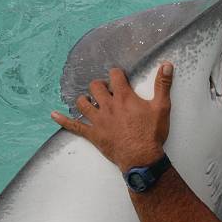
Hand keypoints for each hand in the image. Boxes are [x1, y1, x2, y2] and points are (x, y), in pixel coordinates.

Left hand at [51, 63, 172, 171]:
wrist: (142, 157)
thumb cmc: (152, 133)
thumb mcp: (162, 107)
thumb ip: (163, 85)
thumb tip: (167, 65)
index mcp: (124, 97)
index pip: (115, 76)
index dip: (117, 74)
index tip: (119, 77)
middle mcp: (108, 106)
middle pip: (95, 87)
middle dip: (99, 85)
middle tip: (105, 90)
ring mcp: (98, 120)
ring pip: (83, 103)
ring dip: (84, 99)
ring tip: (89, 100)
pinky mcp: (93, 134)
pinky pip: (74, 126)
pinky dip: (63, 120)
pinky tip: (54, 115)